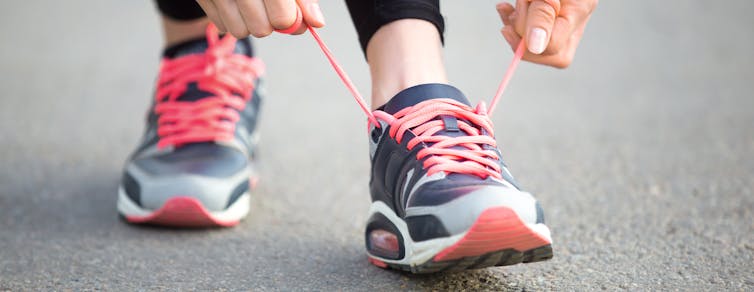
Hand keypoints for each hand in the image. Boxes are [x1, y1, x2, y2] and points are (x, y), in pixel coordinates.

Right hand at [195, 0, 324, 37]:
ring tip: (253, 4)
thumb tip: (316, 22)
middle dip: (270, 22)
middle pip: (261, 29)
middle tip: (269, 5)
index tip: (289, 11)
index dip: (289, 19)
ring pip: (240, 31)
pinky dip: (232, 19)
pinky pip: (223, 26)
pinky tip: (237, 2)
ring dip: (250, 23)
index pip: (282, 19)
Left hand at [497, 0, 596, 67]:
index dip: (528, 42)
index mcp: (579, 10)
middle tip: (517, 11)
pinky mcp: (548, 16)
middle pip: (549, 54)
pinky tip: (505, 9)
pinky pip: (530, 33)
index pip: (554, 49)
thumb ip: (542, 14)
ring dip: (517, 27)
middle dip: (523, 37)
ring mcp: (563, 19)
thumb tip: (535, 46)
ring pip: (537, 45)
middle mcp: (575, 19)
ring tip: (516, 3)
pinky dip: (513, 22)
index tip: (511, 23)